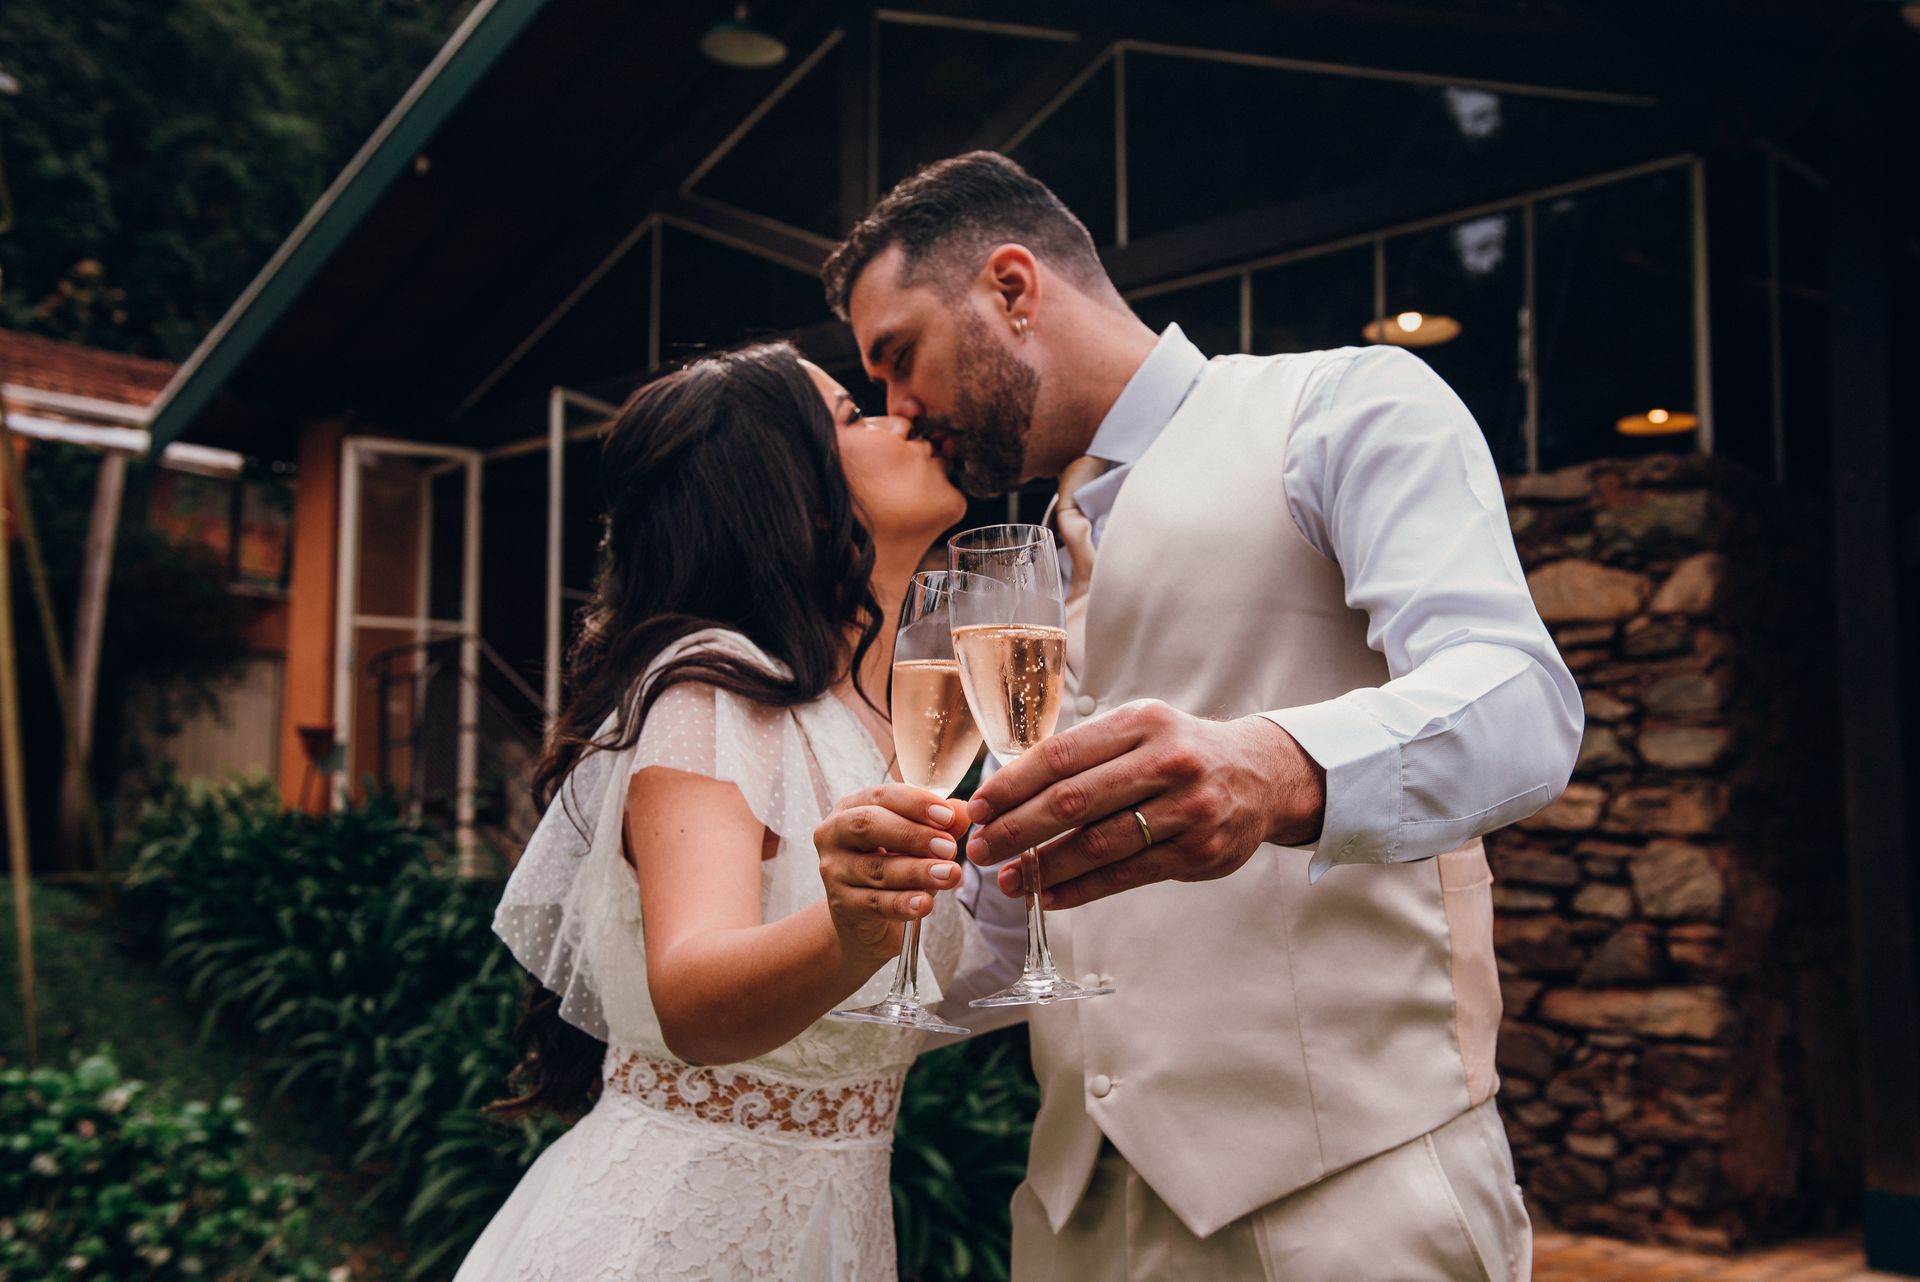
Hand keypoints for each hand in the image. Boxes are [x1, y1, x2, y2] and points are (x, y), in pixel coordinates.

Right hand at [815, 784, 969, 968]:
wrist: (864, 919)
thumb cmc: (890, 868)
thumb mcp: (914, 843)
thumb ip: (938, 825)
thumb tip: (961, 813)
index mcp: (852, 807)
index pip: (882, 796)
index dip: (916, 803)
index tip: (948, 816)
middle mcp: (834, 834)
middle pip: (868, 825)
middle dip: (912, 834)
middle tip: (949, 847)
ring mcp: (833, 871)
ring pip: (876, 868)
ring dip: (917, 871)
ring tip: (949, 875)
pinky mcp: (840, 905)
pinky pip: (874, 903)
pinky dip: (903, 903)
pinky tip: (925, 904)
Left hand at [965, 700, 1326, 909]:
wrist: (1260, 774)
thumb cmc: (1180, 752)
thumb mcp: (1139, 730)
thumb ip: (1085, 754)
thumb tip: (1007, 790)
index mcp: (1141, 722)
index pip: (1061, 755)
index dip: (1012, 785)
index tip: (979, 807)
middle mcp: (1166, 761)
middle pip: (1074, 800)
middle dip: (1017, 828)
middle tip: (981, 848)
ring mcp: (1187, 808)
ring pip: (1098, 843)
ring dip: (1045, 867)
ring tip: (1008, 880)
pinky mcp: (1198, 851)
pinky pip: (1127, 875)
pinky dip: (1082, 889)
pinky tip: (1050, 896)